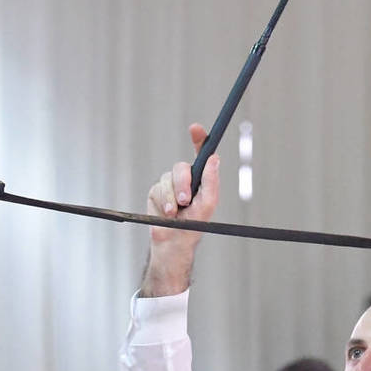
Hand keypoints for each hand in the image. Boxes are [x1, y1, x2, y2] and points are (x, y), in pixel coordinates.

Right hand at [140, 124, 220, 296]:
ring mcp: (169, 184)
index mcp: (200, 178)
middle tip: (184, 200)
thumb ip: (211, 181)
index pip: (200, 154)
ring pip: (167, 179)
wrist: (173, 242)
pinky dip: (162, 202)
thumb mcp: (208, 203)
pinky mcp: (155, 192)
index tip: (195, 128)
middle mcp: (184, 178)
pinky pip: (157, 189)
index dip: (198, 139)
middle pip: (181, 167)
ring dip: (171, 197)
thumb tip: (215, 158)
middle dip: (182, 183)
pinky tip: (166, 214)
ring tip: (175, 213)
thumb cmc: (195, 225)